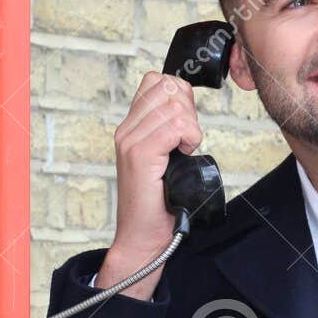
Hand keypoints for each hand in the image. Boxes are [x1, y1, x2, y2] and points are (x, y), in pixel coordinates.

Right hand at [97, 71, 203, 294]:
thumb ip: (168, 131)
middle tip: (188, 138)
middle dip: (189, 109)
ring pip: (174, 106)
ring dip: (191, 127)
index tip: (187, 124)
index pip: (157, 81)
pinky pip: (174, 127)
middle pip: (168, 88)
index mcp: (130, 127)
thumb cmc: (159, 202)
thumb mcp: (163, 158)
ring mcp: (130, 141)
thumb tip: (187, 105)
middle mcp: (126, 130)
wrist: (142, 236)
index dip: (181, 95)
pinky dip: (189, 137)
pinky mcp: (140, 156)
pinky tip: (184, 153)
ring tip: (185, 149)